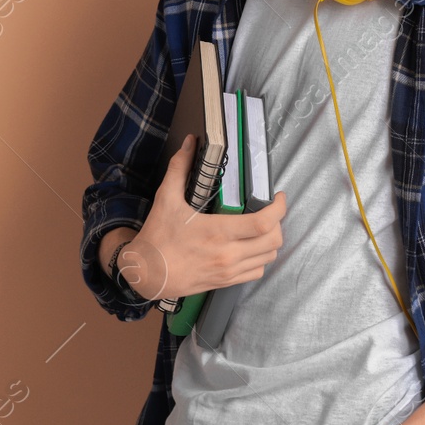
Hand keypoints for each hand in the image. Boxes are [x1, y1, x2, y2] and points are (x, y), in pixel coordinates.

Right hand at [118, 133, 286, 302]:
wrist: (145, 274)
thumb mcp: (166, 199)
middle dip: (279, 223)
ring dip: (271, 241)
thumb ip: (179, 168)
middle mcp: (228, 254)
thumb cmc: (157, 237)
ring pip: (269, 257)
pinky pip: (257, 272)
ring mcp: (229, 271)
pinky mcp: (225, 282)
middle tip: (271, 211)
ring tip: (263, 227)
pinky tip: (252, 247)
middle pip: (273, 240)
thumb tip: (190, 143)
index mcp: (218, 232)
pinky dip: (261, 259)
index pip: (264, 222)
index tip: (279, 197)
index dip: (280, 208)